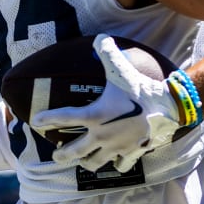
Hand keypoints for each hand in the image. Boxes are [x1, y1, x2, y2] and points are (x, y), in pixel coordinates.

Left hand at [31, 34, 184, 173]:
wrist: (168, 107)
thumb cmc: (140, 87)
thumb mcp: (120, 68)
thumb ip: (106, 51)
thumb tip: (99, 37)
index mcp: (95, 115)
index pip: (64, 117)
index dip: (47, 119)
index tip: (35, 122)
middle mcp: (102, 135)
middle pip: (75, 152)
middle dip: (62, 155)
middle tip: (56, 155)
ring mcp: (117, 147)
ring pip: (95, 163)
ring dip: (86, 162)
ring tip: (82, 160)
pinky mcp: (132, 152)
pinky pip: (120, 165)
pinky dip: (115, 164)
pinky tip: (113, 161)